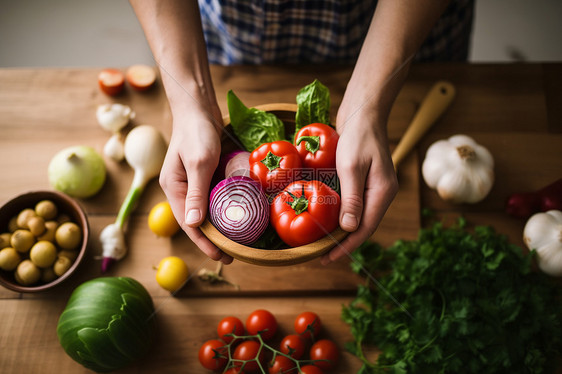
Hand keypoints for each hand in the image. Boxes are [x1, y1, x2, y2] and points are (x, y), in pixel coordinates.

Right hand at [160, 107, 233, 263]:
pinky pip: (213, 198)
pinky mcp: (203, 176)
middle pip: (197, 222)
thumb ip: (197, 193)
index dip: (205, 244)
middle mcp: (180, 189)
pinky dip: (224, 209)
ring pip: (206, 211)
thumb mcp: (199, 162)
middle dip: (214, 240)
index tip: (223, 257)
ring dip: (220, 226)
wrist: (198, 107)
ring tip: (238, 241)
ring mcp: (192, 183)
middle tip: (235, 254)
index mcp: (173, 188)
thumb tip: (194, 225)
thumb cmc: (197, 132)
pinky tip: (238, 215)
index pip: (189, 225)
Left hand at [321, 110, 397, 264]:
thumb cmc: (358, 135)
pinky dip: (341, 215)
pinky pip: (354, 204)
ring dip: (342, 231)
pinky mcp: (365, 180)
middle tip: (320, 254)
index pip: (365, 228)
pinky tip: (328, 219)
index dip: (346, 246)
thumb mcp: (352, 167)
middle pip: (363, 226)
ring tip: (322, 242)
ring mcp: (375, 187)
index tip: (326, 258)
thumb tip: (349, 228)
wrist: (363, 112)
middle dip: (343, 242)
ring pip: (358, 216)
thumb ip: (352, 198)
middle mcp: (382, 193)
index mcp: (383, 192)